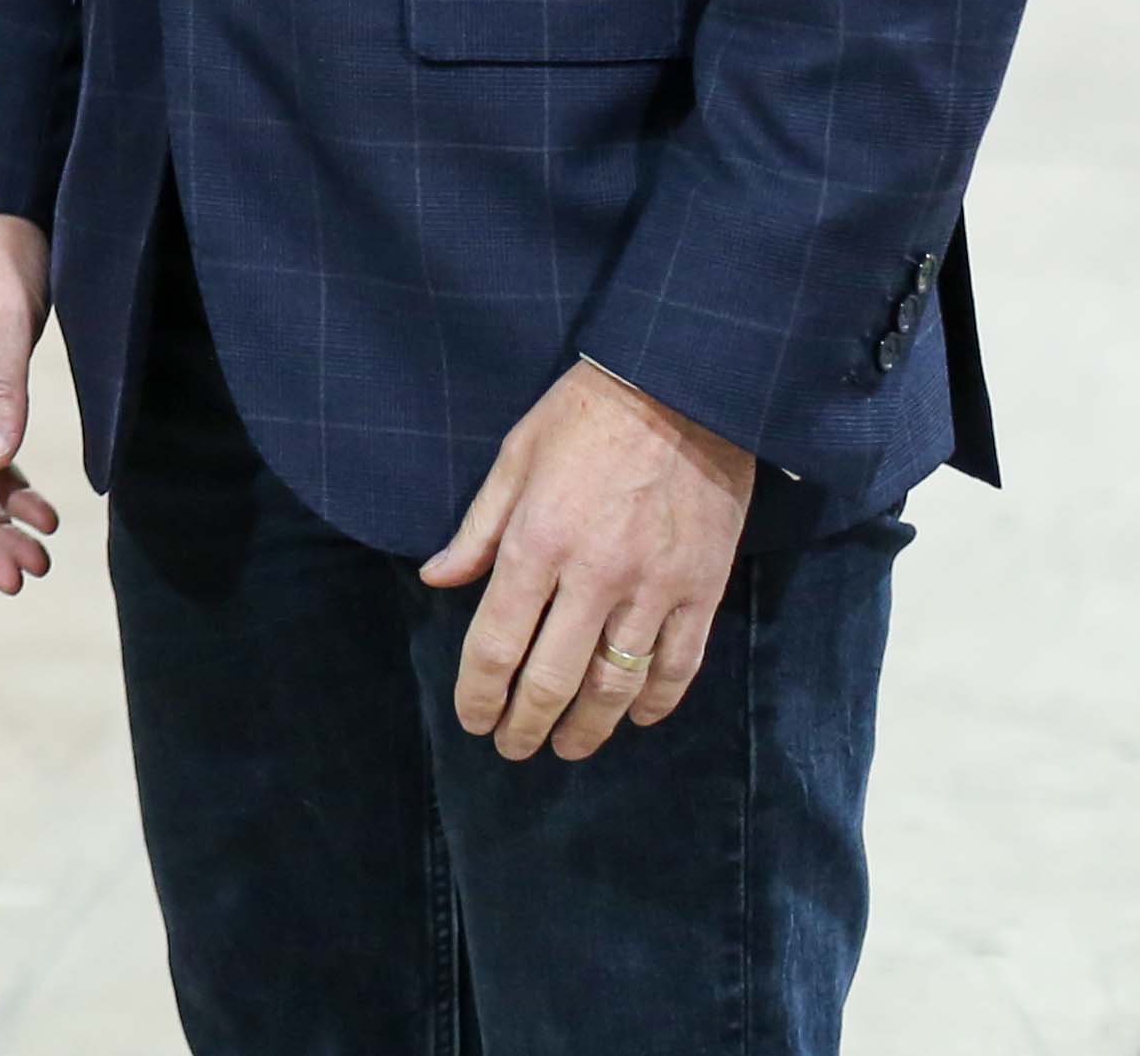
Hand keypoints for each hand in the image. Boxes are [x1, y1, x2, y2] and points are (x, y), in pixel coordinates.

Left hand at [423, 360, 756, 757]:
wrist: (682, 390)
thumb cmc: (584, 417)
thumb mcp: (515, 459)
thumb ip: (477, 530)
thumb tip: (437, 581)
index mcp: (537, 543)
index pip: (497, 642)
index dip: (480, 692)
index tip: (473, 720)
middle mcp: (593, 577)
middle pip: (553, 677)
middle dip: (528, 724)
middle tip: (514, 748)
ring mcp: (654, 589)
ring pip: (617, 685)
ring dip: (589, 727)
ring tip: (569, 747)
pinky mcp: (703, 591)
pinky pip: (680, 665)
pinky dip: (658, 701)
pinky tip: (639, 718)